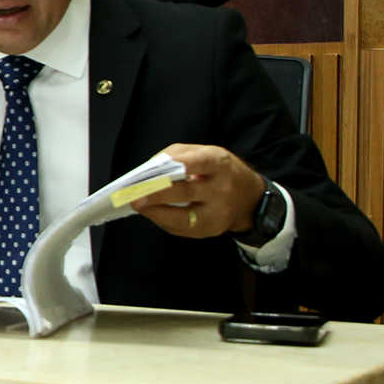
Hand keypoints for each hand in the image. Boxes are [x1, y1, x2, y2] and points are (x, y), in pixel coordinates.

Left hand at [129, 143, 267, 237]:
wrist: (249, 198)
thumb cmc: (220, 172)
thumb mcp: (206, 153)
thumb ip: (178, 154)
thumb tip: (149, 169)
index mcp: (220, 164)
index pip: (198, 163)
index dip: (174, 165)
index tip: (151, 169)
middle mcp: (221, 189)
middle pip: (186, 192)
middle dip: (157, 194)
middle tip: (134, 195)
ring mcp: (217, 213)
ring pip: (183, 216)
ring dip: (156, 212)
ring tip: (137, 205)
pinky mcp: (210, 230)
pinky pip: (181, 228)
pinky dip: (162, 220)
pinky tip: (150, 212)